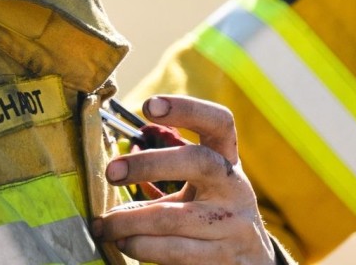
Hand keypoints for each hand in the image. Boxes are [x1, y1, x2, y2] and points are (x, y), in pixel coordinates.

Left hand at [93, 95, 276, 263]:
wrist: (252, 261)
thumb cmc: (211, 210)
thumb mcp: (201, 183)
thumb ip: (166, 169)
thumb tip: (111, 170)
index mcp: (227, 160)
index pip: (219, 122)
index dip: (186, 108)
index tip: (148, 107)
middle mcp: (235, 187)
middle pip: (196, 161)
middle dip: (148, 164)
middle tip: (111, 172)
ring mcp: (233, 224)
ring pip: (172, 217)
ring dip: (128, 221)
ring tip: (103, 225)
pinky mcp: (223, 259)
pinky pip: (174, 251)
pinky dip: (141, 247)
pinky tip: (124, 243)